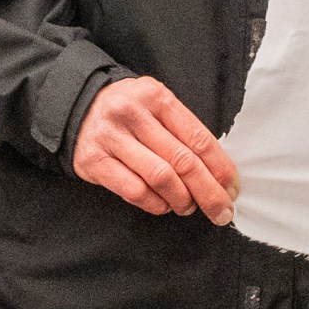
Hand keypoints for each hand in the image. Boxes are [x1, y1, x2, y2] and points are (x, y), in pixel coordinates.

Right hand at [71, 72, 237, 224]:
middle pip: (183, 161)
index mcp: (157, 97)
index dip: (220, 168)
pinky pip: (135, 191)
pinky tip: (163, 205)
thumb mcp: (155, 105)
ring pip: (161, 178)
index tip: (233, 188)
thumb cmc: (128, 112)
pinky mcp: (95, 161)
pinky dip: (156, 204)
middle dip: (209, 192)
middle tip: (222, 211)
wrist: (75, 107)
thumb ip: (182, 130)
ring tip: (189, 206)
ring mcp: (112, 137)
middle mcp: (134, 114)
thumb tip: (218, 171)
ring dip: (182, 200)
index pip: (198, 138)